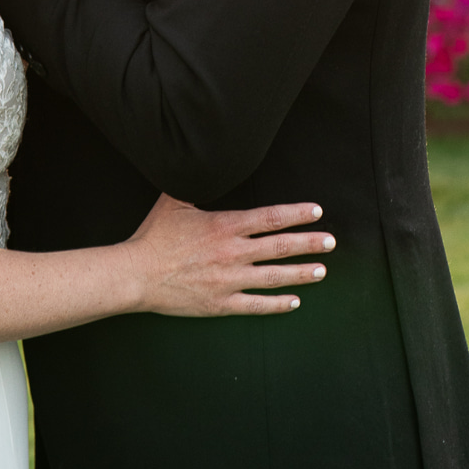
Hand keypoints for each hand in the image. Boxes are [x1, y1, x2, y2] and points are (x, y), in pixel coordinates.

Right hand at [127, 196, 335, 316]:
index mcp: (225, 225)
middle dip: (309, 244)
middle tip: (330, 242)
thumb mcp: (174, 202)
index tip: (316, 212)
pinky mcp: (222, 304)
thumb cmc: (154, 237)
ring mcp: (229, 280)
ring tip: (321, 271)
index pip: (271, 218)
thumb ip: (195, 186)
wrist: (137, 274)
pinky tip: (294, 301)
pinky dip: (278, 304)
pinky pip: (257, 305)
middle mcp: (233, 252)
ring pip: (275, 276)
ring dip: (301, 273)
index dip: (297, 214)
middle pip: (280, 246)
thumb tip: (204, 164)